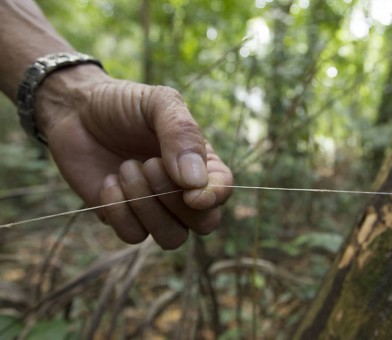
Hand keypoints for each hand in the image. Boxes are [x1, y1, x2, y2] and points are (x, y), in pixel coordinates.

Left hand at [34, 64, 232, 248]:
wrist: (75, 111)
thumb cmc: (124, 103)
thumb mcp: (159, 102)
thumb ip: (182, 134)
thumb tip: (195, 183)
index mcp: (202, 163)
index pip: (222, 191)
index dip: (213, 197)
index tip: (192, 194)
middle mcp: (184, 191)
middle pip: (204, 223)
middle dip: (174, 199)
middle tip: (148, 164)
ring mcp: (156, 208)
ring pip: (171, 238)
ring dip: (145, 205)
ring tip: (126, 168)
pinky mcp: (125, 218)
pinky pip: (134, 236)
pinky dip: (119, 210)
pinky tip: (109, 181)